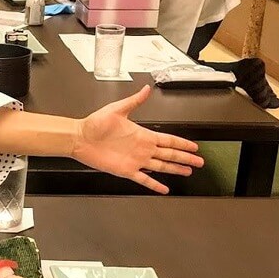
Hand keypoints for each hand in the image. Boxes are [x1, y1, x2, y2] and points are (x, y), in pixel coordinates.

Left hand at [72, 86, 202, 193]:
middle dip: (185, 158)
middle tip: (199, 161)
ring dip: (175, 169)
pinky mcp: (126, 170)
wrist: (79, 138)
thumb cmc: (94, 123)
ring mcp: (135, 160)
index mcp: (142, 134)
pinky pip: (144, 179)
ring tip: (188, 172)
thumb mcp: (117, 109)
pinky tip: (164, 188)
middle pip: (169, 154)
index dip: (182, 143)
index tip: (193, 146)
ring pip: (161, 167)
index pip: (167, 140)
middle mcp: (141, 148)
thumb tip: (146, 89)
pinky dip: (154, 184)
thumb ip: (134, 100)